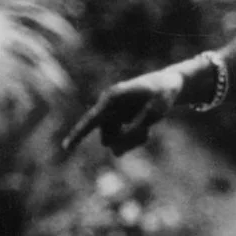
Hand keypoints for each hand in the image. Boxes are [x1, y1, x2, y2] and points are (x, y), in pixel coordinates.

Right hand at [63, 68, 184, 154]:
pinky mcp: (118, 122)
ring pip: (115, 142)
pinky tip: (147, 129)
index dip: (79, 134)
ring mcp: (112, 115)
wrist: (168, 85)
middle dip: (126, 142)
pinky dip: (135, 140)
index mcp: (112, 98)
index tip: (66, 148)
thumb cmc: (162, 94)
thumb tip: (116, 150)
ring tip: (148, 130)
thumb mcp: (154, 112)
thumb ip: (136, 130)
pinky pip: (122, 141)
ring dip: (132, 142)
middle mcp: (108, 107)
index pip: (92, 119)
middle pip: (107, 137)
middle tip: (146, 134)